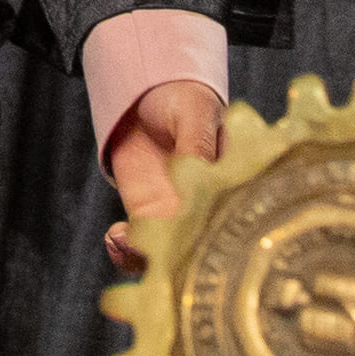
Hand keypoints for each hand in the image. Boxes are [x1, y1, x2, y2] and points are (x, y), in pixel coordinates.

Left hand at [102, 76, 226, 264]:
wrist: (147, 94)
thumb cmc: (182, 97)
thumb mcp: (194, 114)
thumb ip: (197, 145)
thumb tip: (201, 175)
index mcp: (238, 180)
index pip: (240, 217)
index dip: (223, 235)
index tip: (198, 235)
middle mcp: (212, 206)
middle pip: (206, 248)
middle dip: (183, 260)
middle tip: (159, 252)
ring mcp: (179, 214)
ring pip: (172, 256)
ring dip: (149, 261)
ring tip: (126, 240)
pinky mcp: (148, 215)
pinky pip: (139, 246)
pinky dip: (125, 251)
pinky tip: (115, 236)